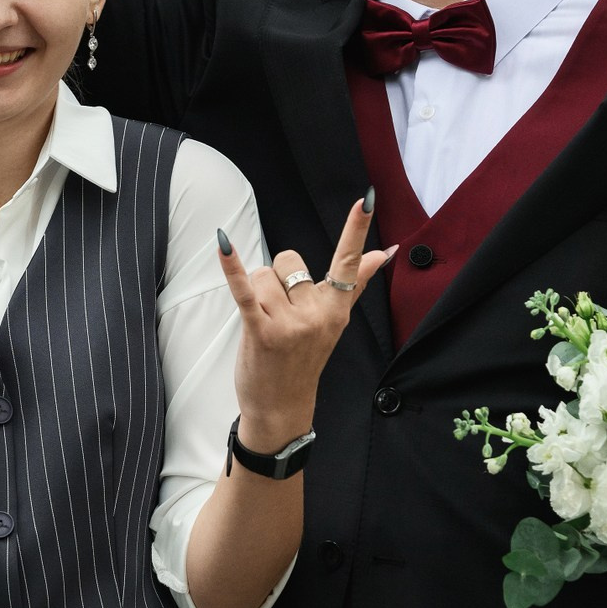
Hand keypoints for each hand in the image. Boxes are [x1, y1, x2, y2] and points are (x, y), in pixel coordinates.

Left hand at [218, 197, 391, 449]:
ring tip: (264, 322)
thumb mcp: (335, 323)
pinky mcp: (261, 332)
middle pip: (289, 262)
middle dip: (278, 279)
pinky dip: (232, 268)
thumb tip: (383, 255)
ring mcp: (290, 324)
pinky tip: (223, 244)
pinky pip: (245, 291)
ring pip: (263, 275)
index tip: (366, 201)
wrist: (281, 406)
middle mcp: (317, 314)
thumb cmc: (304, 359)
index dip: (357, 230)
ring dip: (256, 293)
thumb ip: (356, 284)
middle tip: (280, 314)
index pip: (348, 263)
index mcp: (336, 309)